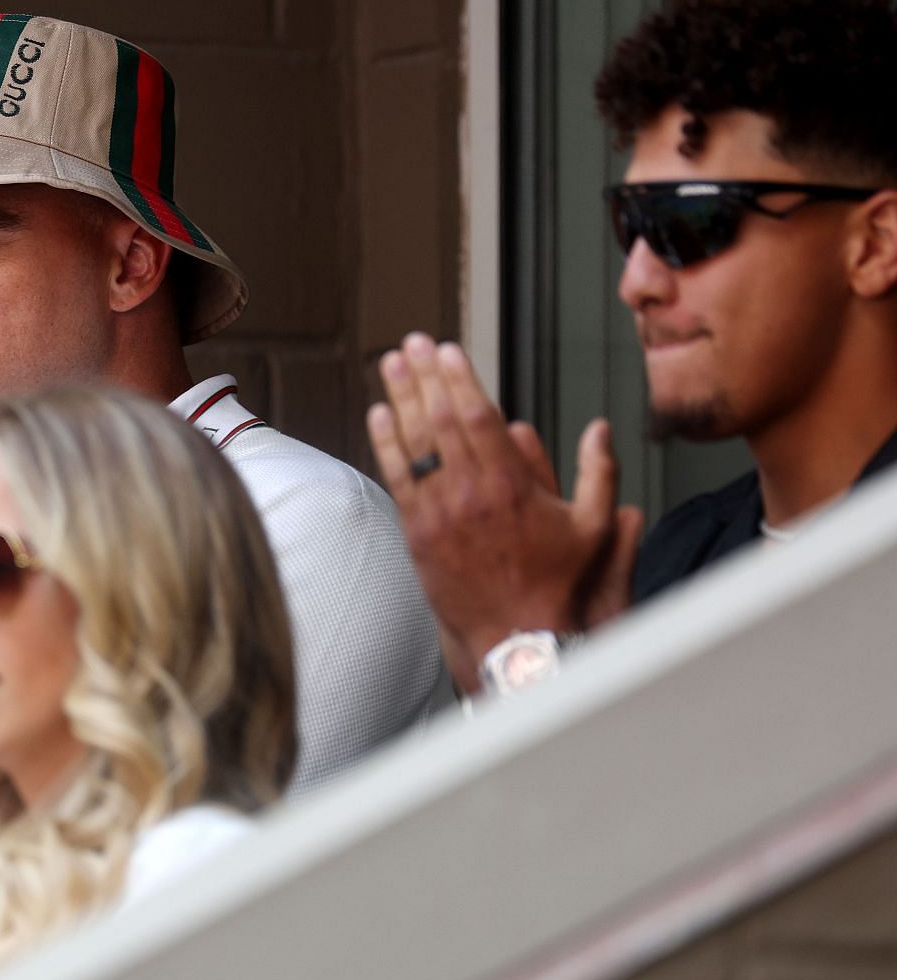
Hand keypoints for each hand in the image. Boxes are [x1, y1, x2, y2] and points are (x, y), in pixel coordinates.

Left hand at [366, 334, 643, 688]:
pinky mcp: (417, 534)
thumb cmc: (555, 584)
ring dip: (400, 399)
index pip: (478, 416)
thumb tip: (599, 430)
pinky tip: (379, 415)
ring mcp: (439, 513)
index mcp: (511, 485)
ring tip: (390, 365)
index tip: (448, 351)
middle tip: (411, 344)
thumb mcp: (594, 526)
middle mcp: (470, 494)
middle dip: (425, 376)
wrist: (516, 636)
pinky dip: (386, 444)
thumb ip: (599, 472)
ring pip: (414, 444)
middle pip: (440, 420)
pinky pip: (398, 479)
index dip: (460, 379)